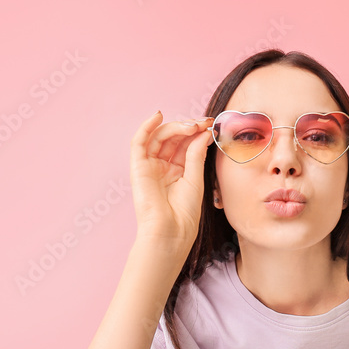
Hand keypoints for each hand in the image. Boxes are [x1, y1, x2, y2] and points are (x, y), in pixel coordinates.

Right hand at [129, 110, 214, 251]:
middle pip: (173, 138)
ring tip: (192, 126)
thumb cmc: (184, 213)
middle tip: (204, 123)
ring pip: (159, 136)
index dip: (197, 132)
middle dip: (189, 127)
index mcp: (178, 171)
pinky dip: (146, 126)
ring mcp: (150, 166)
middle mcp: (163, 167)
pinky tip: (158, 115)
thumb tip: (202, 132)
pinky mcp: (138, 167)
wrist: (170, 232)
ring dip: (175, 126)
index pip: (186, 144)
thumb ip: (195, 154)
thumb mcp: (195, 179)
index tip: (211, 125)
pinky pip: (138, 142)